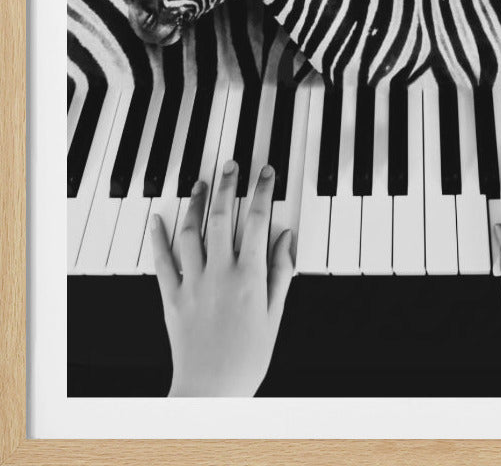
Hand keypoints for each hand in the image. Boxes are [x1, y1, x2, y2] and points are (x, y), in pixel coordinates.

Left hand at [151, 160, 293, 396]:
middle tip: (231, 165)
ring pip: (192, 231)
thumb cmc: (247, 358)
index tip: (266, 174)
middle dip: (227, 185)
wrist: (211, 391)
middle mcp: (220, 273)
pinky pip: (163, 260)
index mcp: (250, 276)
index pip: (257, 221)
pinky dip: (159, 236)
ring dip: (196, 202)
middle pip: (221, 216)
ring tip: (201, 183)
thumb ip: (280, 273)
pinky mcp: (172, 296)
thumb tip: (285, 238)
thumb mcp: (275, 315)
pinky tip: (159, 218)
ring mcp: (193, 282)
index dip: (262, 192)